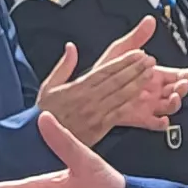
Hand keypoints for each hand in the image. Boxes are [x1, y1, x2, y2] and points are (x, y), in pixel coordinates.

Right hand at [36, 16, 166, 141]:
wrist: (37, 140)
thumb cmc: (44, 113)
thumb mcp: (49, 85)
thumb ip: (63, 66)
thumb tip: (71, 47)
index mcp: (78, 87)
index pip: (105, 71)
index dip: (123, 62)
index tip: (137, 53)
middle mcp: (89, 99)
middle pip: (117, 81)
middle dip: (135, 69)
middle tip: (150, 60)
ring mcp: (95, 114)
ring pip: (121, 96)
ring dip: (137, 83)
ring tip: (151, 74)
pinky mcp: (99, 128)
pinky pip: (118, 114)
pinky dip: (131, 104)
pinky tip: (142, 96)